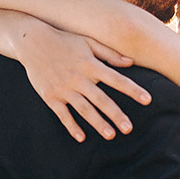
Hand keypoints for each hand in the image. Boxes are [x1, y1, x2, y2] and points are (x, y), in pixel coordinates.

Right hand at [15, 23, 152, 142]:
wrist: (32, 42)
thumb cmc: (65, 40)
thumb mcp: (88, 42)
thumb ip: (110, 53)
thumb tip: (131, 62)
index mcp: (91, 64)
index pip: (117, 79)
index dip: (133, 90)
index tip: (148, 100)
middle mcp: (78, 78)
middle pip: (101, 99)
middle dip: (116, 114)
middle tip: (129, 129)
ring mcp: (64, 88)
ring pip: (84, 109)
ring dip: (97, 123)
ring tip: (110, 135)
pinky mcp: (50, 96)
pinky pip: (62, 114)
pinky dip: (71, 126)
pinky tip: (81, 137)